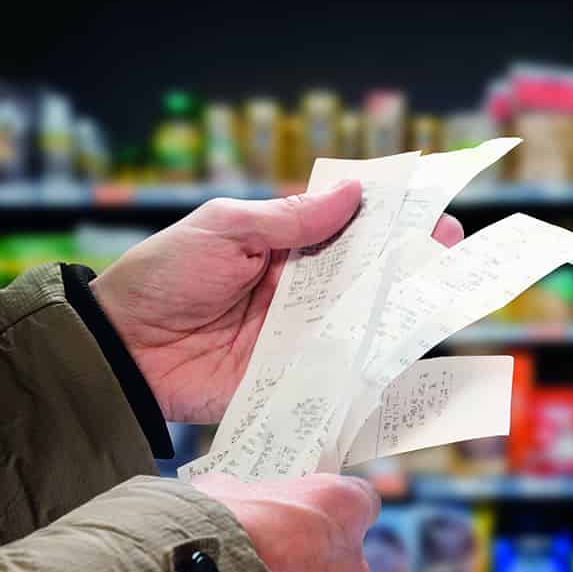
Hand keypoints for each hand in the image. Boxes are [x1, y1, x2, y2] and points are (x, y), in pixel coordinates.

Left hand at [89, 182, 464, 423]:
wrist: (122, 350)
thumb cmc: (162, 277)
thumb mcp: (224, 229)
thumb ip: (289, 219)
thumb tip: (353, 193)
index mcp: (282, 244)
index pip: (347, 226)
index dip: (389, 217)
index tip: (431, 208)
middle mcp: (298, 289)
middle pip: (365, 274)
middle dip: (409, 261)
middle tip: (450, 248)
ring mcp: (298, 335)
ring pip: (361, 321)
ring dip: (400, 311)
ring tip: (443, 297)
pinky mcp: (290, 378)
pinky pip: (338, 371)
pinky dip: (371, 366)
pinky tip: (407, 356)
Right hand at [191, 472, 378, 571]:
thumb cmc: (211, 532)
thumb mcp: (225, 491)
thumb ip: (250, 498)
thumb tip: (237, 503)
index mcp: (341, 509)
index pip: (359, 502)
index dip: (329, 511)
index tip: (306, 516)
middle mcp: (353, 563)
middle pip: (341, 562)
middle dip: (308, 564)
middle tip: (267, 567)